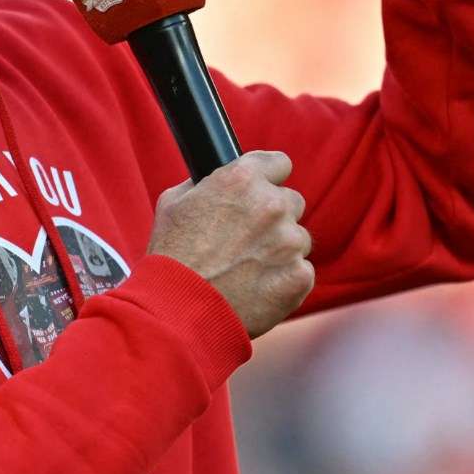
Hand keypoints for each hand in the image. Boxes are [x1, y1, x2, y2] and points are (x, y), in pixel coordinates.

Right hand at [147, 150, 313, 337]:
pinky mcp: (299, 276)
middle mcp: (272, 205)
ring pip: (298, 238)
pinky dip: (284, 280)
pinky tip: (256, 289)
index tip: (262, 191)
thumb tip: (217, 181)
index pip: (279, 163)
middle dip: (274, 217)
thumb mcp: (174, 203)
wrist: (179, 311)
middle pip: (291, 201)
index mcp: (241, 180)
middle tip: (247, 239)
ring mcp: (289, 242)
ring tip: (248, 270)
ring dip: (280, 250)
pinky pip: (301, 271)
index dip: (269, 178)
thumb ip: (204, 184)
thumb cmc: (172, 257)